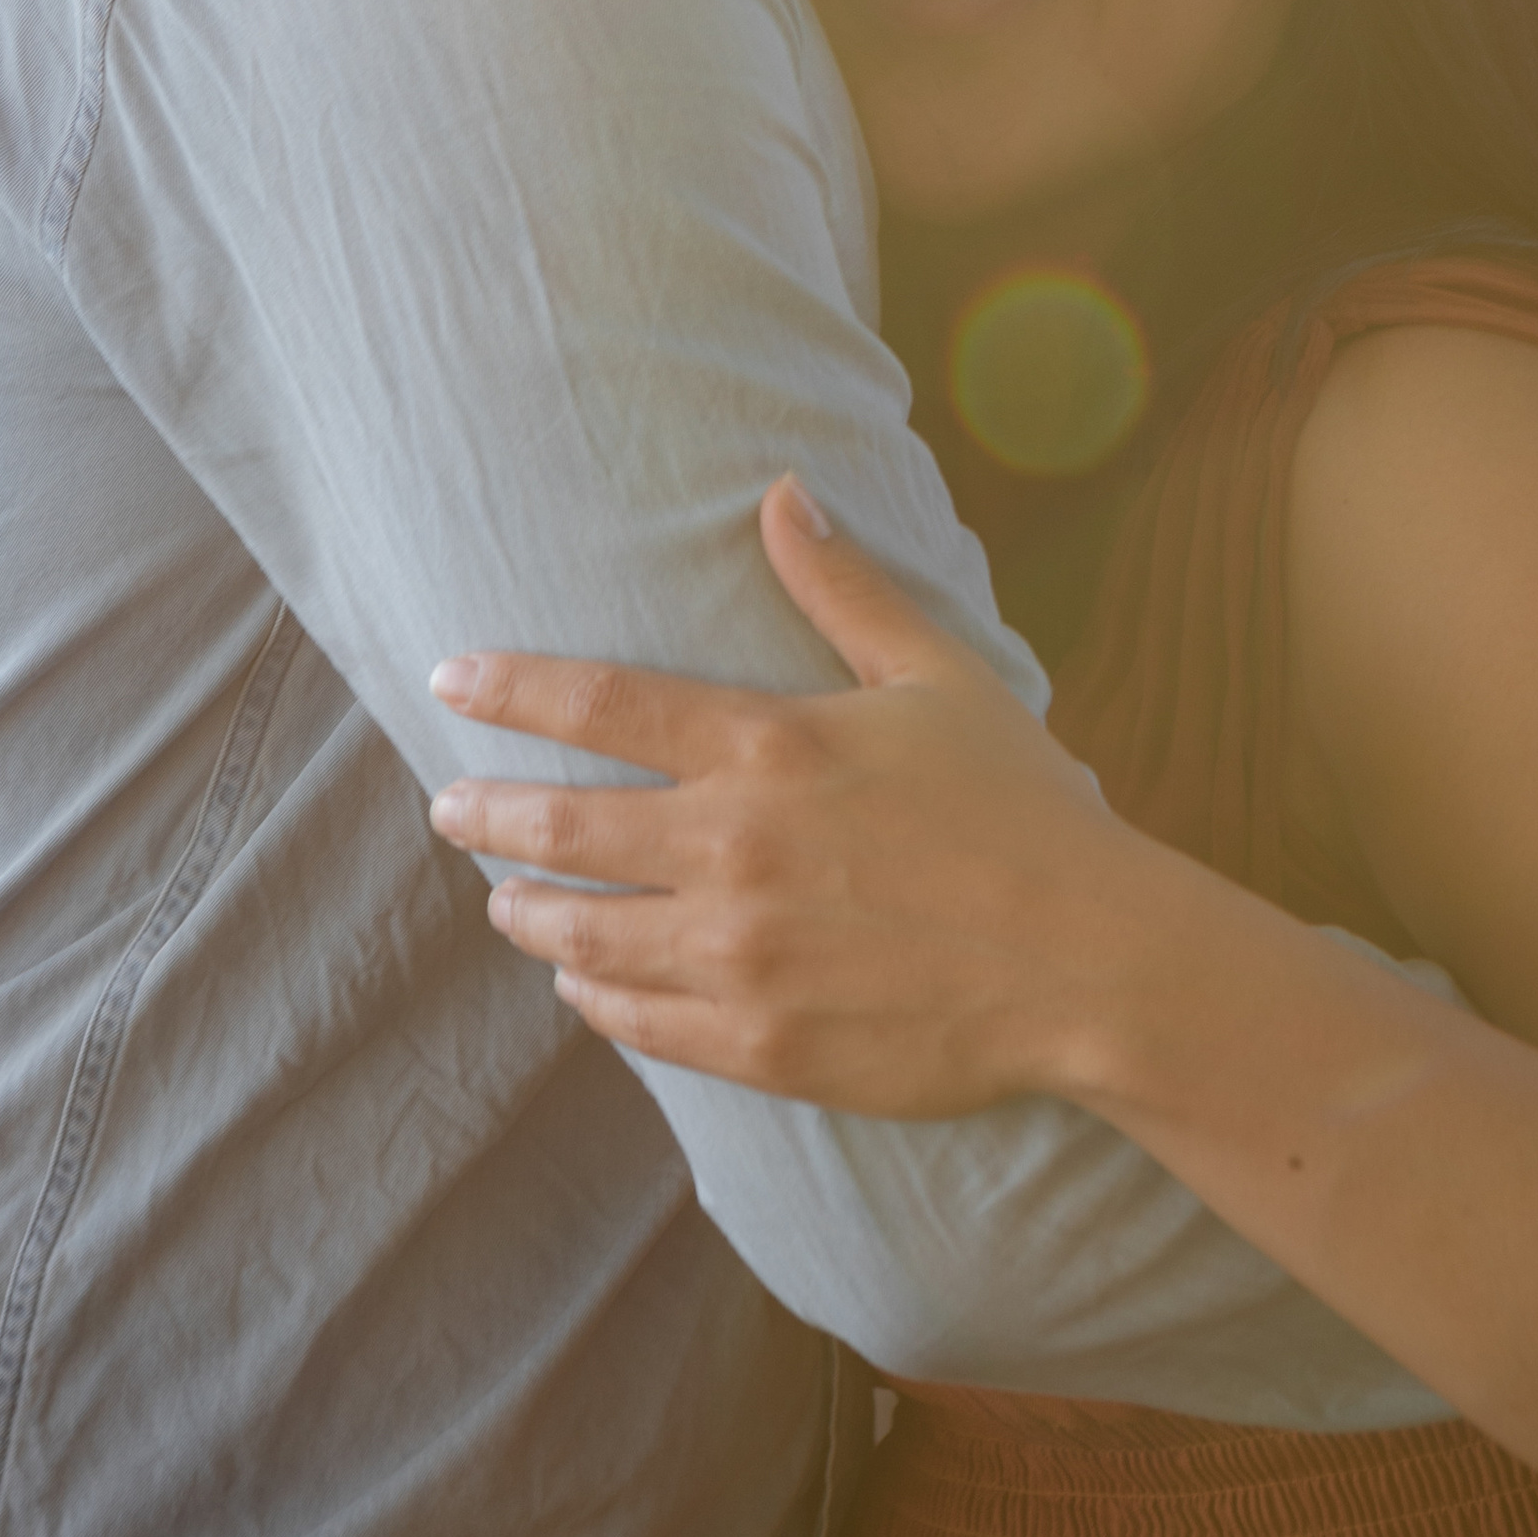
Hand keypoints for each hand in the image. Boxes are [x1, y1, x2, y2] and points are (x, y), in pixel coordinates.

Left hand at [427, 480, 1129, 1113]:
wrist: (1090, 964)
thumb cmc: (1022, 808)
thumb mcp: (937, 675)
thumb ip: (844, 588)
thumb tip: (783, 491)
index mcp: (770, 746)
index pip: (597, 703)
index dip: (508, 689)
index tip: (447, 682)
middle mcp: (735, 850)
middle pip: (563, 826)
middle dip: (487, 813)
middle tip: (448, 809)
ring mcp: (741, 957)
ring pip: (583, 935)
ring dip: (528, 912)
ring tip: (505, 902)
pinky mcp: (762, 1045)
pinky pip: (639, 1023)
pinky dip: (594, 999)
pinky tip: (582, 986)